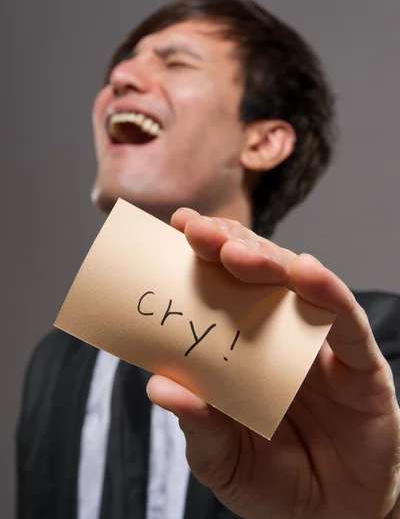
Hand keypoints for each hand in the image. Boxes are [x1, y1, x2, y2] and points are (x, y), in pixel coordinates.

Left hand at [147, 208, 399, 518]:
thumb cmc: (271, 482)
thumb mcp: (222, 458)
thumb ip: (198, 423)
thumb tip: (159, 385)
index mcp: (243, 347)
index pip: (222, 287)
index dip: (201, 255)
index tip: (177, 227)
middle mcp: (280, 334)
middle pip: (257, 275)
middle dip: (228, 245)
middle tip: (197, 231)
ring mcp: (319, 345)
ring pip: (297, 285)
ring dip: (268, 260)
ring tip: (237, 251)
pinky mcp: (359, 363)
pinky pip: (345, 320)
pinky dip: (327, 292)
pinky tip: (306, 271)